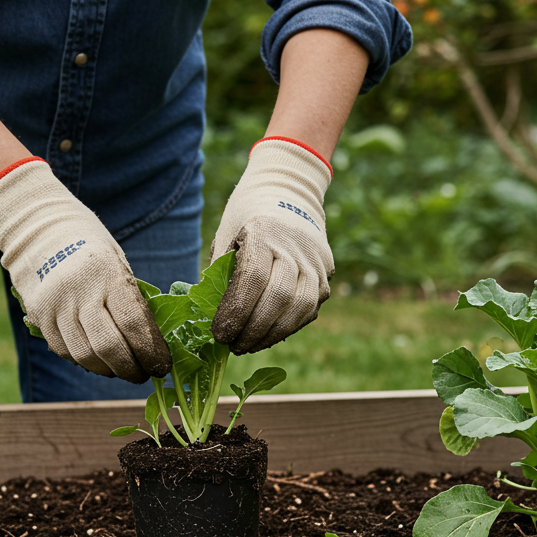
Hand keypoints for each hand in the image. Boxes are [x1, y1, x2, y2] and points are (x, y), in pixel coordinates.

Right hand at [0, 158, 171, 382]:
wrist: (40, 228)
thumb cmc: (91, 247)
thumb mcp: (118, 264)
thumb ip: (132, 301)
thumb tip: (151, 344)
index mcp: (108, 274)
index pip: (134, 324)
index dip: (151, 353)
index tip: (162, 366)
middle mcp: (80, 291)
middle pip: (109, 347)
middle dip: (131, 369)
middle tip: (143, 375)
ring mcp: (56, 305)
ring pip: (85, 355)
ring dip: (108, 370)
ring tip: (121, 370)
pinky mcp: (39, 316)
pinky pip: (65, 351)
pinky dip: (85, 361)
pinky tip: (97, 360)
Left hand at [209, 137, 334, 352]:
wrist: (288, 189)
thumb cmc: (247, 214)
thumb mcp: (226, 235)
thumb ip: (221, 273)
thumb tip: (210, 317)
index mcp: (263, 232)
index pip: (253, 280)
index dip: (235, 313)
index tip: (219, 333)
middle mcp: (294, 246)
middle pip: (278, 298)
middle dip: (253, 329)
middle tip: (233, 347)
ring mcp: (314, 259)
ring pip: (301, 307)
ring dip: (274, 334)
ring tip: (249, 346)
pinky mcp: (326, 271)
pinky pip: (311, 307)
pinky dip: (290, 326)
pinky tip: (269, 335)